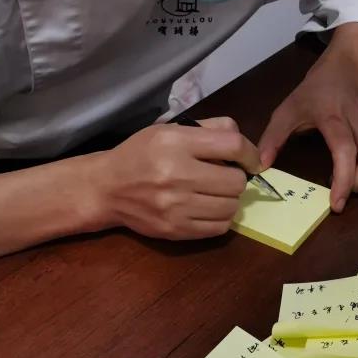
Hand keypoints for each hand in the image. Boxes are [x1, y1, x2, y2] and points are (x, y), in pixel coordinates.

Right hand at [91, 117, 259, 240]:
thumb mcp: (169, 130)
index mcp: (176, 143)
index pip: (232, 145)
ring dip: (229, 199)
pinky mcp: (175, 229)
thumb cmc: (140, 154)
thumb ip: (208, 128)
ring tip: (215, 193)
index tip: (251, 161)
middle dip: (236, 178)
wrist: (106, 188)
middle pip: (236, 181)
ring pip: (231, 206)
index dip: (250, 154)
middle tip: (224, 176)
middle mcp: (176, 174)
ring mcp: (176, 206)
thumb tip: (243, 141)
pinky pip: (219, 227)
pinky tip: (209, 208)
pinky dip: (221, 218)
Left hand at [259, 62, 357, 212]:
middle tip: (345, 190)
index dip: (344, 178)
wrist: (340, 73)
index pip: (345, 149)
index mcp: (333, 117)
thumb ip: (272, 137)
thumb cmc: (311, 95)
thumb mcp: (286, 111)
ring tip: (356, 181)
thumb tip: (262, 166)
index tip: (337, 204)